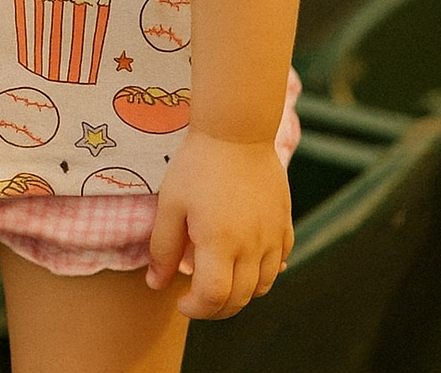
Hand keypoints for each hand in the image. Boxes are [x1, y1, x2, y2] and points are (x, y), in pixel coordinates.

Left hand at [146, 129, 292, 318]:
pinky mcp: (285, 224)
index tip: (181, 300)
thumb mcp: (171, 203)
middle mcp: (252, 246)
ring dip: (240, 294)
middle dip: (215, 308)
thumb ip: (163, 248)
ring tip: (219, 279)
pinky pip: (279, 264)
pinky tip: (244, 260)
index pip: (213, 298)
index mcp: (220, 243)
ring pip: (262, 287)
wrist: (237, 131)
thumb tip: (156, 284)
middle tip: (196, 297)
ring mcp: (273, 237)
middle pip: (239, 299)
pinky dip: (262, 273)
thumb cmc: (197, 164)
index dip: (195, 309)